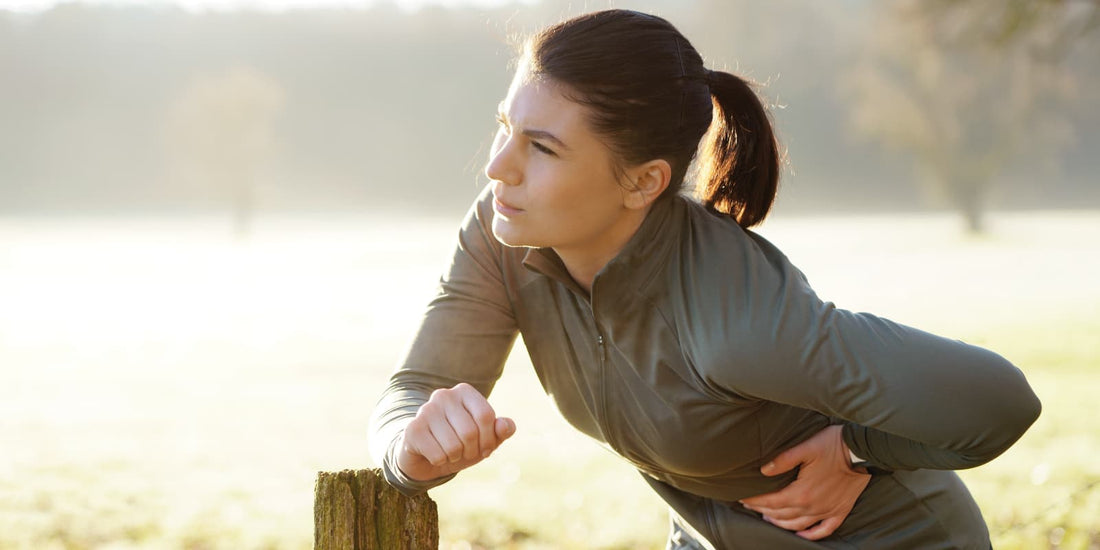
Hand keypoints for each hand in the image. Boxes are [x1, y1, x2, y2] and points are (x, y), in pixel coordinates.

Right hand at [396, 382, 515, 481]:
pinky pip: (438, 455)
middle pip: (470, 432)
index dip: (490, 439)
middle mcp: (444, 395)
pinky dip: (440, 461)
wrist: (425, 456)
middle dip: (472, 451)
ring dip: (455, 457)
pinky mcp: (413, 429)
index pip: (486, 416)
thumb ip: (501, 431)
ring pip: (453, 446)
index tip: (486, 448)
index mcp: (464, 392)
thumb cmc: (460, 443)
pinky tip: (433, 454)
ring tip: (449, 452)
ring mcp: (426, 410)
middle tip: (465, 453)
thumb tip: (506, 425)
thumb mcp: (485, 439)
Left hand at [739, 425, 870, 539]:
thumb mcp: (805, 448)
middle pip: (781, 515)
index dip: (755, 501)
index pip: (771, 501)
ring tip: (769, 518)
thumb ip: (782, 460)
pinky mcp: (839, 511)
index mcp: (801, 492)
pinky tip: (801, 534)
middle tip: (752, 506)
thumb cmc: (833, 445)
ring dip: (781, 524)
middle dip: (763, 511)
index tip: (743, 498)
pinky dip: (810, 535)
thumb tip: (763, 470)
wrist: (862, 450)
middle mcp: (813, 506)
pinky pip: (824, 530)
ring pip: (798, 525)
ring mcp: (827, 511)